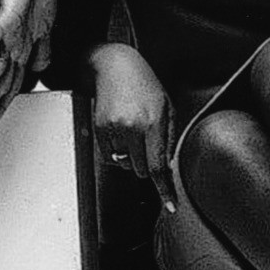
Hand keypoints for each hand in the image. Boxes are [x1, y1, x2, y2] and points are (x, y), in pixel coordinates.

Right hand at [91, 43, 176, 211]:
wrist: (114, 64)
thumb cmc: (144, 84)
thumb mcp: (167, 106)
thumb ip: (168, 139)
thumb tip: (166, 169)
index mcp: (154, 122)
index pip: (159, 166)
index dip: (165, 189)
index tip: (170, 205)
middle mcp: (133, 127)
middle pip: (142, 170)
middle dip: (147, 163)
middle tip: (146, 142)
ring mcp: (114, 129)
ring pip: (125, 164)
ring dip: (130, 156)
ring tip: (132, 130)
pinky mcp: (99, 129)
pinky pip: (109, 157)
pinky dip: (116, 151)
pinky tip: (119, 131)